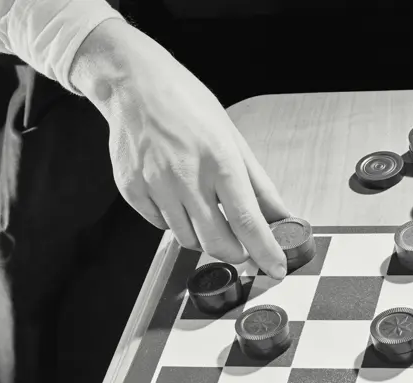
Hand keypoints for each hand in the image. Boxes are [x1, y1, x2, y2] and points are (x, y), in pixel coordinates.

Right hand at [70, 20, 288, 278]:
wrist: (134, 84)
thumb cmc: (188, 105)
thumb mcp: (233, 138)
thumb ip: (258, 183)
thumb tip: (280, 215)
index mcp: (219, 160)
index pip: (247, 221)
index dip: (265, 251)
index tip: (276, 269)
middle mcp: (186, 177)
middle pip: (216, 242)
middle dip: (235, 253)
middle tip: (242, 245)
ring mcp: (155, 185)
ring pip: (186, 239)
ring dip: (203, 236)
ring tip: (204, 208)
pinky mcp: (132, 190)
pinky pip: (160, 226)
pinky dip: (174, 222)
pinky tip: (177, 198)